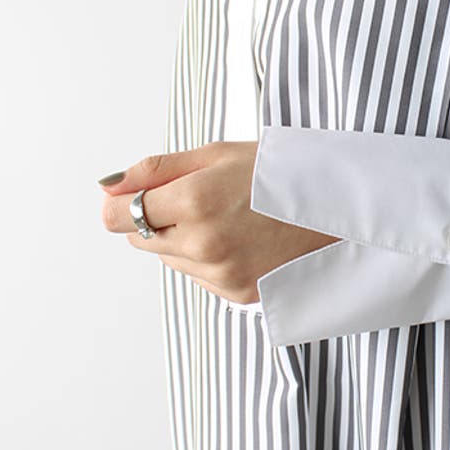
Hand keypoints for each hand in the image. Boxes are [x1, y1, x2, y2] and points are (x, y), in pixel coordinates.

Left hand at [98, 140, 341, 303]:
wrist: (340, 208)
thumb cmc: (284, 174)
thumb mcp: (218, 154)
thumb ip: (156, 170)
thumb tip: (108, 185)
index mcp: (195, 200)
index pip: (116, 215)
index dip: (121, 202)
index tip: (135, 194)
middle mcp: (203, 244)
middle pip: (140, 239)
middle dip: (159, 216)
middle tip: (203, 197)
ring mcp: (221, 274)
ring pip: (170, 259)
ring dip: (183, 240)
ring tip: (229, 217)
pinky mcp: (237, 294)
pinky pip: (199, 277)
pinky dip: (208, 259)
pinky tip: (241, 238)